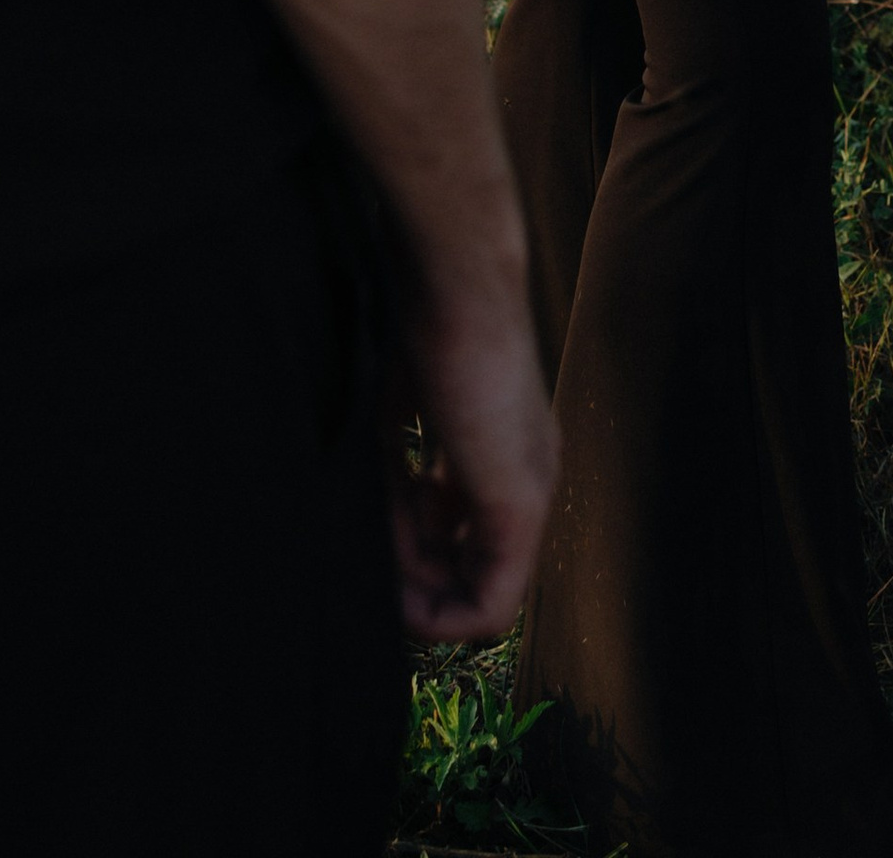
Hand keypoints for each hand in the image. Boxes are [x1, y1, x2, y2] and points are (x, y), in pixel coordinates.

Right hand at [390, 268, 556, 639]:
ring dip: (416, 591)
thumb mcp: (399, 408)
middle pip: (465, 565)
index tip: (365, 529)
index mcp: (498, 446)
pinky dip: (441, 617)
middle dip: (409, 576)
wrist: (454, 275)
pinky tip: (401, 603)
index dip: (407, 547)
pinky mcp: (520, 504)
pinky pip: (489, 603)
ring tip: (374, 551)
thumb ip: (395, 466)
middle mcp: (526, 474)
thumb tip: (366, 527)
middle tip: (363, 550)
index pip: (458, 530)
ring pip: (475, 589)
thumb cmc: (422, 318)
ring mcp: (529, 491)